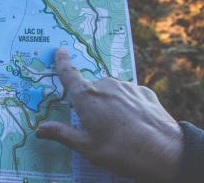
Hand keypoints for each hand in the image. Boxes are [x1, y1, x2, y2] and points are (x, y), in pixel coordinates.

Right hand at [36, 48, 183, 181]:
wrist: (164, 152)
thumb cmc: (119, 150)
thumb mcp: (86, 147)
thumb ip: (61, 134)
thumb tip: (39, 128)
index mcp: (86, 97)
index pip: (69, 74)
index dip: (62, 62)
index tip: (60, 51)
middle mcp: (105, 85)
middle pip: (92, 90)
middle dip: (92, 103)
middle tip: (97, 126)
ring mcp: (127, 87)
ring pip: (112, 92)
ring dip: (111, 105)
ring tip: (119, 129)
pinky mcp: (145, 93)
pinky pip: (130, 96)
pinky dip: (129, 106)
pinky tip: (135, 124)